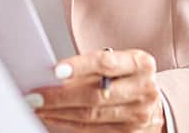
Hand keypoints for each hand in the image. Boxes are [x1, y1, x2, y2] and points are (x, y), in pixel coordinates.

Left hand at [26, 48, 164, 131]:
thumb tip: (52, 75)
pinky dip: (67, 123)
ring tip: (38, 106)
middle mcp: (144, 89)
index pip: (106, 62)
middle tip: (35, 95)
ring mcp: (139, 115)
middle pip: (96, 94)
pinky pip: (91, 130)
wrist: (154, 104)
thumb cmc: (127, 78)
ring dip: (58, 112)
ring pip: (91, 115)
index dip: (79, 66)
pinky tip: (52, 116)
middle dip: (60, 95)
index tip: (54, 71)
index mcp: (141, 63)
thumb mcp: (118, 64)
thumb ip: (91, 67)